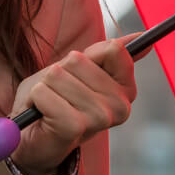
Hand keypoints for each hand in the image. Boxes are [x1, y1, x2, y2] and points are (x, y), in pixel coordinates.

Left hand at [8, 32, 138, 172]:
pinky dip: (35, 100)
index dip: (86, 56)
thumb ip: (105, 54)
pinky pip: (44, 93)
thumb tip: (141, 37)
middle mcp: (120, 106)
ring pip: (58, 75)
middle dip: (59, 73)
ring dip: (45, 88)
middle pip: (78, 59)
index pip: (113, 49)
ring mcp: (100, 118)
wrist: (33, 138)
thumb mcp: (78, 70)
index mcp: (126, 90)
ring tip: (49, 106)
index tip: (78, 75)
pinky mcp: (75, 127)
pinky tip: (42, 115)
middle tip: (59, 95)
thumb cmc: (56, 100)